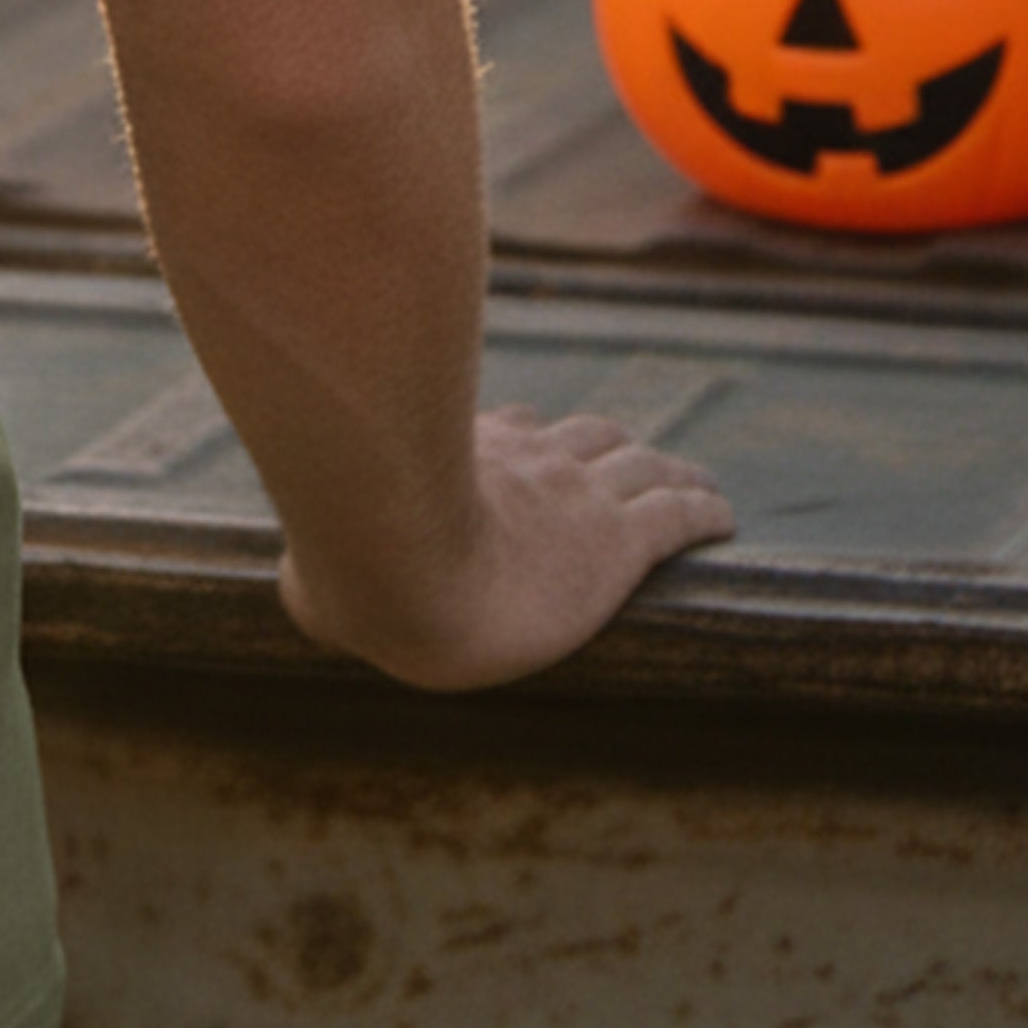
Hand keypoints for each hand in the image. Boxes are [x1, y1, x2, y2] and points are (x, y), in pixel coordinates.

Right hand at [280, 407, 731, 691]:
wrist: (403, 571)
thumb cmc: (352, 572)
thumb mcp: (320, 576)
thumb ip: (320, 581)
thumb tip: (305, 595)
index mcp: (459, 460)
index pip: (512, 432)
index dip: (535, 439)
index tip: (544, 446)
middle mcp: (524, 462)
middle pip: (586, 437)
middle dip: (609, 447)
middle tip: (628, 462)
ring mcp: (575, 497)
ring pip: (640, 467)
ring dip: (668, 471)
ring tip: (692, 482)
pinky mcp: (618, 542)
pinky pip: (677, 516)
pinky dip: (703, 510)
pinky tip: (722, 517)